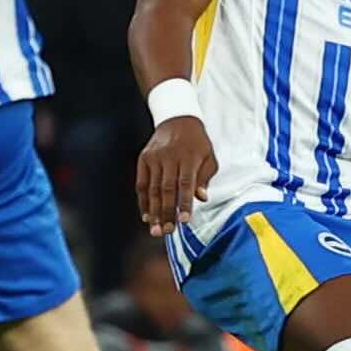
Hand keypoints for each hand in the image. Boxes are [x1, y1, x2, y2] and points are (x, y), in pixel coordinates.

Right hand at [136, 112, 217, 233]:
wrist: (177, 119)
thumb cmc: (197, 143)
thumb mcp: (209, 157)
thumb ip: (205, 177)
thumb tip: (202, 198)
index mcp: (189, 157)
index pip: (186, 183)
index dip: (185, 203)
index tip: (185, 221)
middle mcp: (169, 157)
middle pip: (167, 189)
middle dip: (167, 212)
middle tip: (167, 231)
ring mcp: (154, 158)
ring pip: (152, 189)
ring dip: (154, 211)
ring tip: (155, 230)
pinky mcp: (144, 159)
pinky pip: (141, 183)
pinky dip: (143, 201)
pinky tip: (146, 216)